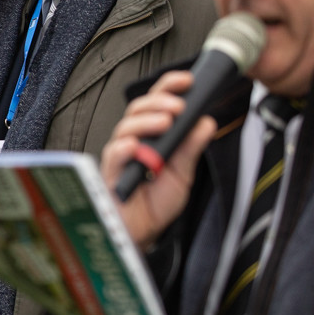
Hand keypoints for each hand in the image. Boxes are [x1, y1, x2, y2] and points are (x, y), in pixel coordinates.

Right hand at [100, 71, 216, 248]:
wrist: (141, 234)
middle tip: (178, 106)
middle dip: (158, 102)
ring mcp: (119, 156)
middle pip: (137, 110)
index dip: (168, 88)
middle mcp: (131, 141)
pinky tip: (136, 146)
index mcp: (149, 136)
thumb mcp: (182, 173)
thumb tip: (205, 121)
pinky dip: (124, 148)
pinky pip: (113, 156)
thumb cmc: (154, 203)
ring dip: (146, 122)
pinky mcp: (110, 174)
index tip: (187, 80)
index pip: (155, 104)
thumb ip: (191, 147)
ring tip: (166, 122)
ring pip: (125, 128)